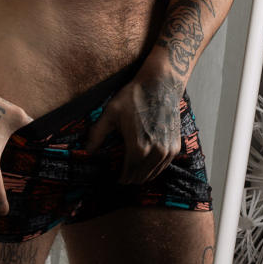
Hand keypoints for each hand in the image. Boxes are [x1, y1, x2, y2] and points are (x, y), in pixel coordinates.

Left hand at [87, 69, 182, 184]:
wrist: (161, 85)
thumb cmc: (134, 97)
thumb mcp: (110, 113)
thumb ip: (97, 134)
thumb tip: (87, 151)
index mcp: (138, 148)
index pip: (127, 174)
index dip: (120, 178)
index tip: (114, 177)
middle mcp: (155, 153)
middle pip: (140, 177)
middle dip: (129, 178)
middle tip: (121, 175)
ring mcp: (167, 150)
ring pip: (153, 174)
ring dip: (142, 175)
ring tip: (132, 171)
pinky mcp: (175, 146)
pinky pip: (163, 166)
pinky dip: (154, 168)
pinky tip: (145, 163)